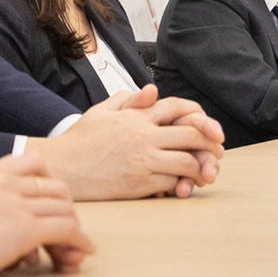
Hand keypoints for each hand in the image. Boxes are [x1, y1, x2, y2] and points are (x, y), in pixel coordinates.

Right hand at [0, 154, 93, 276]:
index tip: (51, 211)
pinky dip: (80, 242)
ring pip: (66, 209)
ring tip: (72, 255)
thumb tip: (6, 232)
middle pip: (56, 189)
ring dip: (75, 233)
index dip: (49, 191)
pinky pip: (67, 229)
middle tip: (65, 239)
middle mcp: (3, 180)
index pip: (35, 167)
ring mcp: (14, 202)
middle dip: (66, 213)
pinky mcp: (22, 228)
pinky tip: (80, 255)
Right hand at [28, 85, 226, 200]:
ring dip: (201, 167)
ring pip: (187, 161)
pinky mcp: (139, 183)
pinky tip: (185, 185)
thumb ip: (127, 100)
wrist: (60, 168)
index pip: (178, 107)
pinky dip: (183, 184)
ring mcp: (143, 160)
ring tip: (205, 172)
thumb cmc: (79, 140)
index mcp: (136, 116)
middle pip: (192, 133)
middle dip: (210, 143)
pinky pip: (172, 182)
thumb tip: (152, 91)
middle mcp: (144, 136)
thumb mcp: (101, 112)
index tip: (210, 129)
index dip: (200, 116)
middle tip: (217, 152)